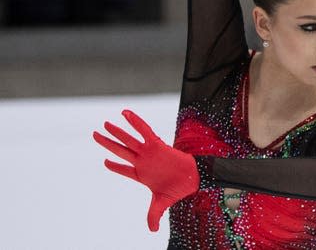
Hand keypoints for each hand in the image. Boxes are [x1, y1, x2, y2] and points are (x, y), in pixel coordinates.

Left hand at [93, 109, 198, 231]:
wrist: (192, 179)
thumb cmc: (178, 189)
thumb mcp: (161, 203)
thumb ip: (153, 215)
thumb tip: (152, 230)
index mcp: (140, 174)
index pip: (123, 169)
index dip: (114, 166)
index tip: (105, 163)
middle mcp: (142, 161)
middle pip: (120, 151)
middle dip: (107, 143)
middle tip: (95, 134)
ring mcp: (147, 152)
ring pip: (128, 140)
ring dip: (116, 132)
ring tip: (104, 125)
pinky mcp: (156, 144)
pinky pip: (143, 130)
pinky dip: (135, 122)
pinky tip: (125, 114)